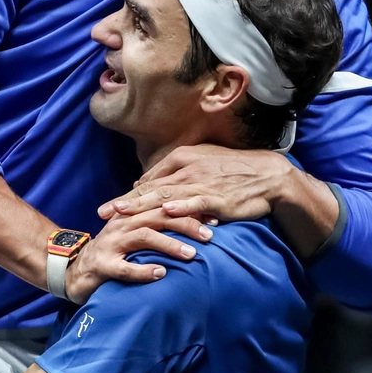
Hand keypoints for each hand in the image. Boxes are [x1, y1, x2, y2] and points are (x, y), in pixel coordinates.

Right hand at [62, 208, 211, 304]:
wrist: (73, 270)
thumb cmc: (113, 252)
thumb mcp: (134, 234)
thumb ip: (158, 225)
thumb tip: (194, 222)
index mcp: (132, 214)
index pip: (164, 205)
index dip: (190, 210)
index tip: (215, 218)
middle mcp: (122, 224)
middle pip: (158, 216)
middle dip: (186, 224)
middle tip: (210, 235)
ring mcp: (111, 244)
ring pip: (144, 237)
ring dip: (170, 244)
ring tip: (192, 254)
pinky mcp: (102, 266)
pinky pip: (125, 267)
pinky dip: (144, 270)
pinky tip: (161, 274)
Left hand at [98, 144, 288, 222]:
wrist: (268, 175)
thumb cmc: (234, 171)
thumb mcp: (201, 164)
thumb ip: (174, 174)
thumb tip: (146, 186)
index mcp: (182, 159)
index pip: (148, 180)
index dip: (127, 195)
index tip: (108, 208)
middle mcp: (188, 169)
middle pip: (150, 188)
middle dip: (125, 202)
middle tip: (103, 213)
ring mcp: (202, 182)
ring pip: (166, 196)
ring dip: (142, 205)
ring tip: (123, 213)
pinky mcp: (218, 196)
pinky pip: (196, 201)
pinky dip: (181, 206)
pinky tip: (167, 211)